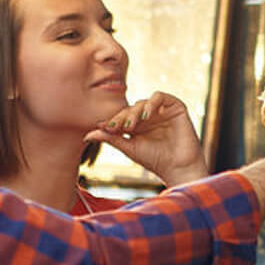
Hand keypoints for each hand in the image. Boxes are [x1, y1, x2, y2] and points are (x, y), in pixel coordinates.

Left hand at [87, 92, 208, 184]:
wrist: (177, 167)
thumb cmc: (155, 160)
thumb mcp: (129, 148)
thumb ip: (110, 138)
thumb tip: (86, 135)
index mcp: (138, 125)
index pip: (122, 116)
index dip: (113, 120)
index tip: (103, 127)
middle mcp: (149, 116)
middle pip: (131, 108)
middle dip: (122, 117)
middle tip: (117, 128)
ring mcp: (162, 111)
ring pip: (143, 102)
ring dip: (135, 112)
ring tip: (131, 125)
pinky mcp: (175, 107)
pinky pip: (160, 97)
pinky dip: (152, 103)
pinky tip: (146, 116)